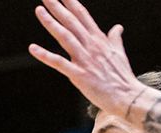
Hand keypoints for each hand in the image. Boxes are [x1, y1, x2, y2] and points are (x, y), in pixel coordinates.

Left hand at [29, 0, 145, 118]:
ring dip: (51, 23)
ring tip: (39, 10)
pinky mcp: (79, 74)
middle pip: (72, 21)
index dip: (72, 3)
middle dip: (58, 7)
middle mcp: (91, 46)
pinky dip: (45, 55)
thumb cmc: (122, 76)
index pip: (83, 16)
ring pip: (65, 36)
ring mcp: (85, 59)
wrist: (128, 96)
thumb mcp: (119, 53)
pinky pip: (59, 63)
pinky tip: (33, 48)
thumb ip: (115, 38)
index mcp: (99, 40)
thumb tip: (118, 27)